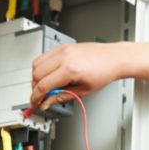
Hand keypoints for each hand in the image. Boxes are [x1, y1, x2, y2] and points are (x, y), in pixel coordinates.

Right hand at [30, 41, 148, 109]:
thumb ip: (61, 97)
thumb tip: (47, 102)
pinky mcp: (63, 46)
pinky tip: (49, 74)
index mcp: (70, 70)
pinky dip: (42, 66)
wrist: (114, 58)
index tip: (35, 103)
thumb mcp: (83, 91)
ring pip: (36, 63)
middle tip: (40, 97)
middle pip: (36, 74)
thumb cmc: (104, 73)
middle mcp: (64, 57)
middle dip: (35, 88)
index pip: (43, 85)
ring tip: (45, 86)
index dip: (36, 97)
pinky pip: (44, 56)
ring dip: (36, 76)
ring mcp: (62, 49)